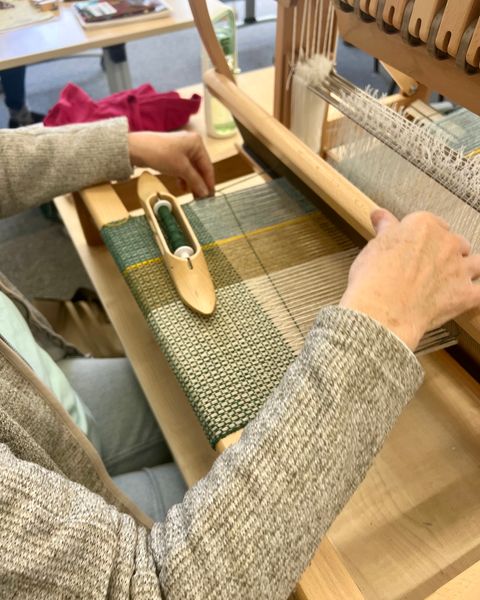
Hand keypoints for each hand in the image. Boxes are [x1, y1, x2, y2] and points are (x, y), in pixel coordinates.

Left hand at [127, 131, 214, 197]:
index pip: (207, 166)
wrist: (136, 149)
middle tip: (202, 198)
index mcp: (197, 143)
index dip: (209, 182)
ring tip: (193, 195)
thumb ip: (195, 181)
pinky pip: (182, 168)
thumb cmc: (160, 153)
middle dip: (200, 183)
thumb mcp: (181, 169)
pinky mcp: (172, 155)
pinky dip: (183, 178)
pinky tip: (182, 187)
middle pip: (200, 168)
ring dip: (192, 182)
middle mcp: (191, 144)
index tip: (211, 195)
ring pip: (191, 169)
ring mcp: (181, 149)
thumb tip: (205, 192)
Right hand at [340, 210, 479, 349]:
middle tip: (428, 266)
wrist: (382, 310)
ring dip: (466, 269)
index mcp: (424, 226)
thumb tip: (380, 215)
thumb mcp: (374, 246)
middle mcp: (447, 243)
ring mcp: (460, 269)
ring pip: (476, 263)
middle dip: (445, 253)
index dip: (423, 237)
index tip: (415, 246)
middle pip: (455, 242)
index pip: (432, 224)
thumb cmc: (374, 278)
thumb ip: (385, 228)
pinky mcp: (466, 294)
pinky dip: (474, 293)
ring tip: (452, 279)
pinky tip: (466, 295)